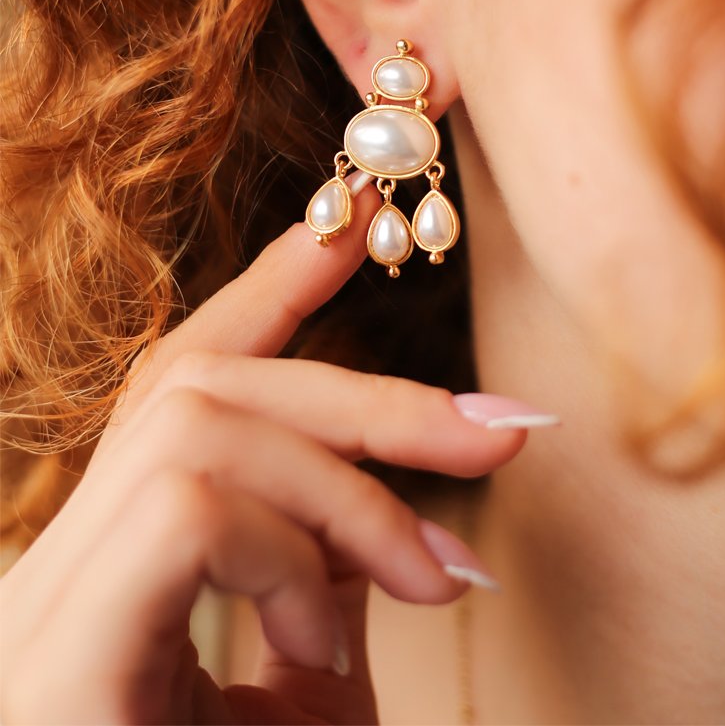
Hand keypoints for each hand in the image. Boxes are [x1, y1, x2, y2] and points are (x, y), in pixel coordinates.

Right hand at [1, 183, 530, 724]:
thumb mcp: (301, 701)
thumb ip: (330, 593)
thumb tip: (396, 516)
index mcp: (111, 570)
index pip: (180, 386)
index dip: (265, 293)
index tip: (350, 224)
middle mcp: (55, 568)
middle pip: (200, 389)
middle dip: (361, 388)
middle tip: (500, 431)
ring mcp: (42, 606)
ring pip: (197, 427)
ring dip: (342, 487)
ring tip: (432, 580)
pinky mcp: (60, 652)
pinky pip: (188, 509)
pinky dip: (290, 545)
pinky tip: (326, 636)